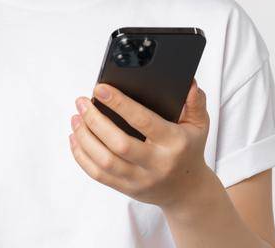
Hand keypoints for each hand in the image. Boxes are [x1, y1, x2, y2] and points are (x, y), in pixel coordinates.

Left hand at [68, 80, 217, 208]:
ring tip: (76, 117)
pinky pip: (98, 175)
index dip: (119, 103)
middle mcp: (156, 163)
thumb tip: (189, 85)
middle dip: (95, 120)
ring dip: (84, 137)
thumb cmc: (189, 150)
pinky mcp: (126, 188)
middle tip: (82, 102)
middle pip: (118, 144)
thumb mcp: (199, 125)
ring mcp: (139, 179)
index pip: (143, 121)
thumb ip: (195, 103)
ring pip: (104, 161)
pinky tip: (76, 138)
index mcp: (173, 143)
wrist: (188, 190)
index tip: (100, 89)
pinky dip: (82, 156)